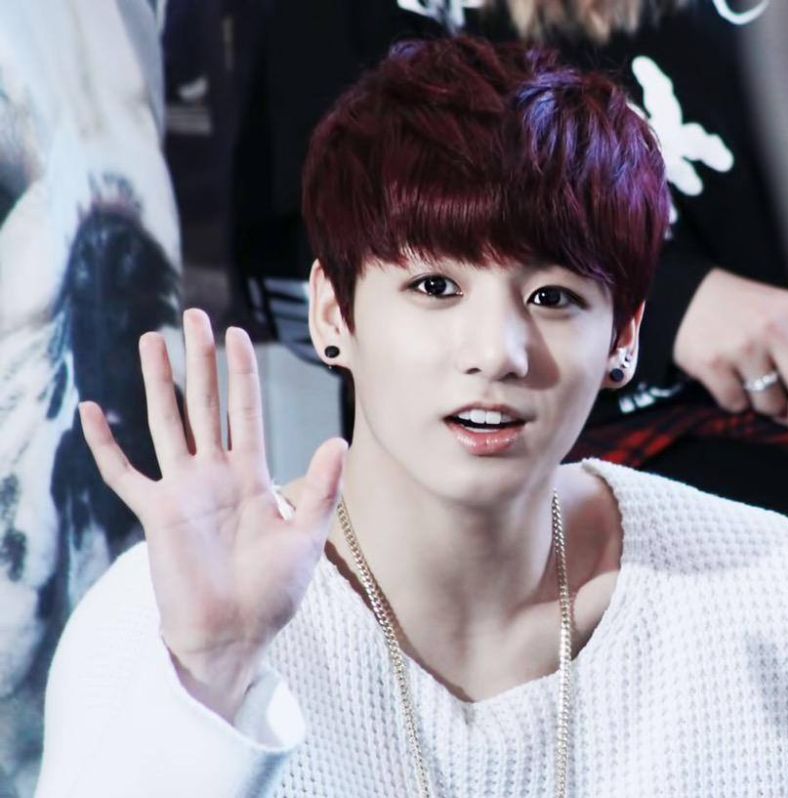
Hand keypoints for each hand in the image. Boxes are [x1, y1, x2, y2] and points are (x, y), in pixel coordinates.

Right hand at [79, 308, 346, 719]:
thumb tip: (338, 440)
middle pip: (205, 404)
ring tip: (151, 341)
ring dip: (159, 383)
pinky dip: (106, 445)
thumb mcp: (307, 536)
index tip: (237, 333)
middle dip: (200, 360)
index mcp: (253, 474)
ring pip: (168, 423)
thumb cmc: (275, 590)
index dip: (241, 373)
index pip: (246, 410)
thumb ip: (321, 488)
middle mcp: (215, 473)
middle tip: (193, 315)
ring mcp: (183, 490)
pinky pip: (124, 474)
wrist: (237, 633)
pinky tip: (93, 412)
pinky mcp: (156, 514)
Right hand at [672, 269, 787, 427]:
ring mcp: (742, 347)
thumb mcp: (778, 312)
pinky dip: (731, 400)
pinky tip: (725, 380)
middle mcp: (773, 329)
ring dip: (759, 404)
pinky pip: (735, 404)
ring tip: (746, 384)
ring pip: (770, 404)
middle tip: (787, 417)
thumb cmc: (738, 308)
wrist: (685, 295)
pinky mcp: (712, 363)